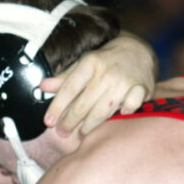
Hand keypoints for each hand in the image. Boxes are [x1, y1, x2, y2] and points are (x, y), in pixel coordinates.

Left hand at [41, 33, 156, 135]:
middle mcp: (106, 72)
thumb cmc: (104, 62)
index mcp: (90, 63)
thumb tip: (42, 86)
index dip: (57, 107)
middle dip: (70, 121)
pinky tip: (120, 116)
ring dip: (91, 124)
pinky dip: (126, 111)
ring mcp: (124, 80)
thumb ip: (64, 79)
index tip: (48, 122)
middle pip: (84, 103)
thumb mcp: (83, 65)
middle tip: (62, 133)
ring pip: (104, 109)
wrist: (136, 51)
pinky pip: (132, 104)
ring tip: (82, 132)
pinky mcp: (141, 87)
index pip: (69, 89)